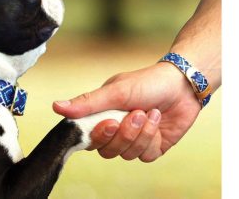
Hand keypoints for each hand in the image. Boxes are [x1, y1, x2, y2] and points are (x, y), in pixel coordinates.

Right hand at [53, 63, 200, 161]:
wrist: (182, 85)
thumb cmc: (146, 82)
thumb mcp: (115, 91)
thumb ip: (87, 102)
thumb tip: (56, 107)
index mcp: (101, 116)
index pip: (89, 138)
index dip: (99, 135)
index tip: (111, 122)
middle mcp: (115, 130)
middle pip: (107, 151)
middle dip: (124, 133)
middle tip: (136, 113)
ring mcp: (133, 140)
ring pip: (127, 154)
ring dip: (140, 133)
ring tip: (148, 113)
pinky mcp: (150, 147)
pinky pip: (144, 156)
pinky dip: (152, 137)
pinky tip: (157, 119)